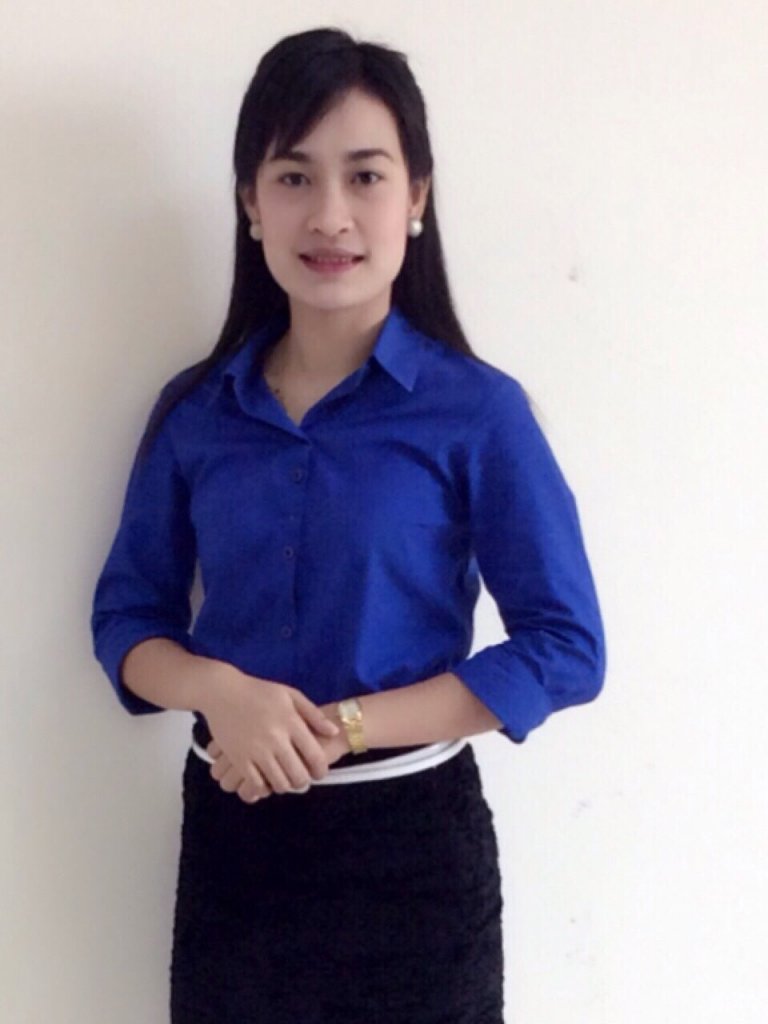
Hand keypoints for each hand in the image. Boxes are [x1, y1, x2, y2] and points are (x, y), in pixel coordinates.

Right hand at [198, 662, 339, 803]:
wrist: (223, 691)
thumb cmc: (259, 691)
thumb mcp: (290, 695)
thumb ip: (313, 715)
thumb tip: (333, 732)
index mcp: (291, 722)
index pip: (314, 756)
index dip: (321, 770)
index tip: (319, 772)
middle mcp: (276, 739)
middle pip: (298, 775)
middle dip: (304, 781)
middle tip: (301, 779)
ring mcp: (256, 750)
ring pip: (279, 783)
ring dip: (285, 786)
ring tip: (285, 779)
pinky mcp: (239, 758)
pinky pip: (256, 783)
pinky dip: (264, 787)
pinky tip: (265, 780)